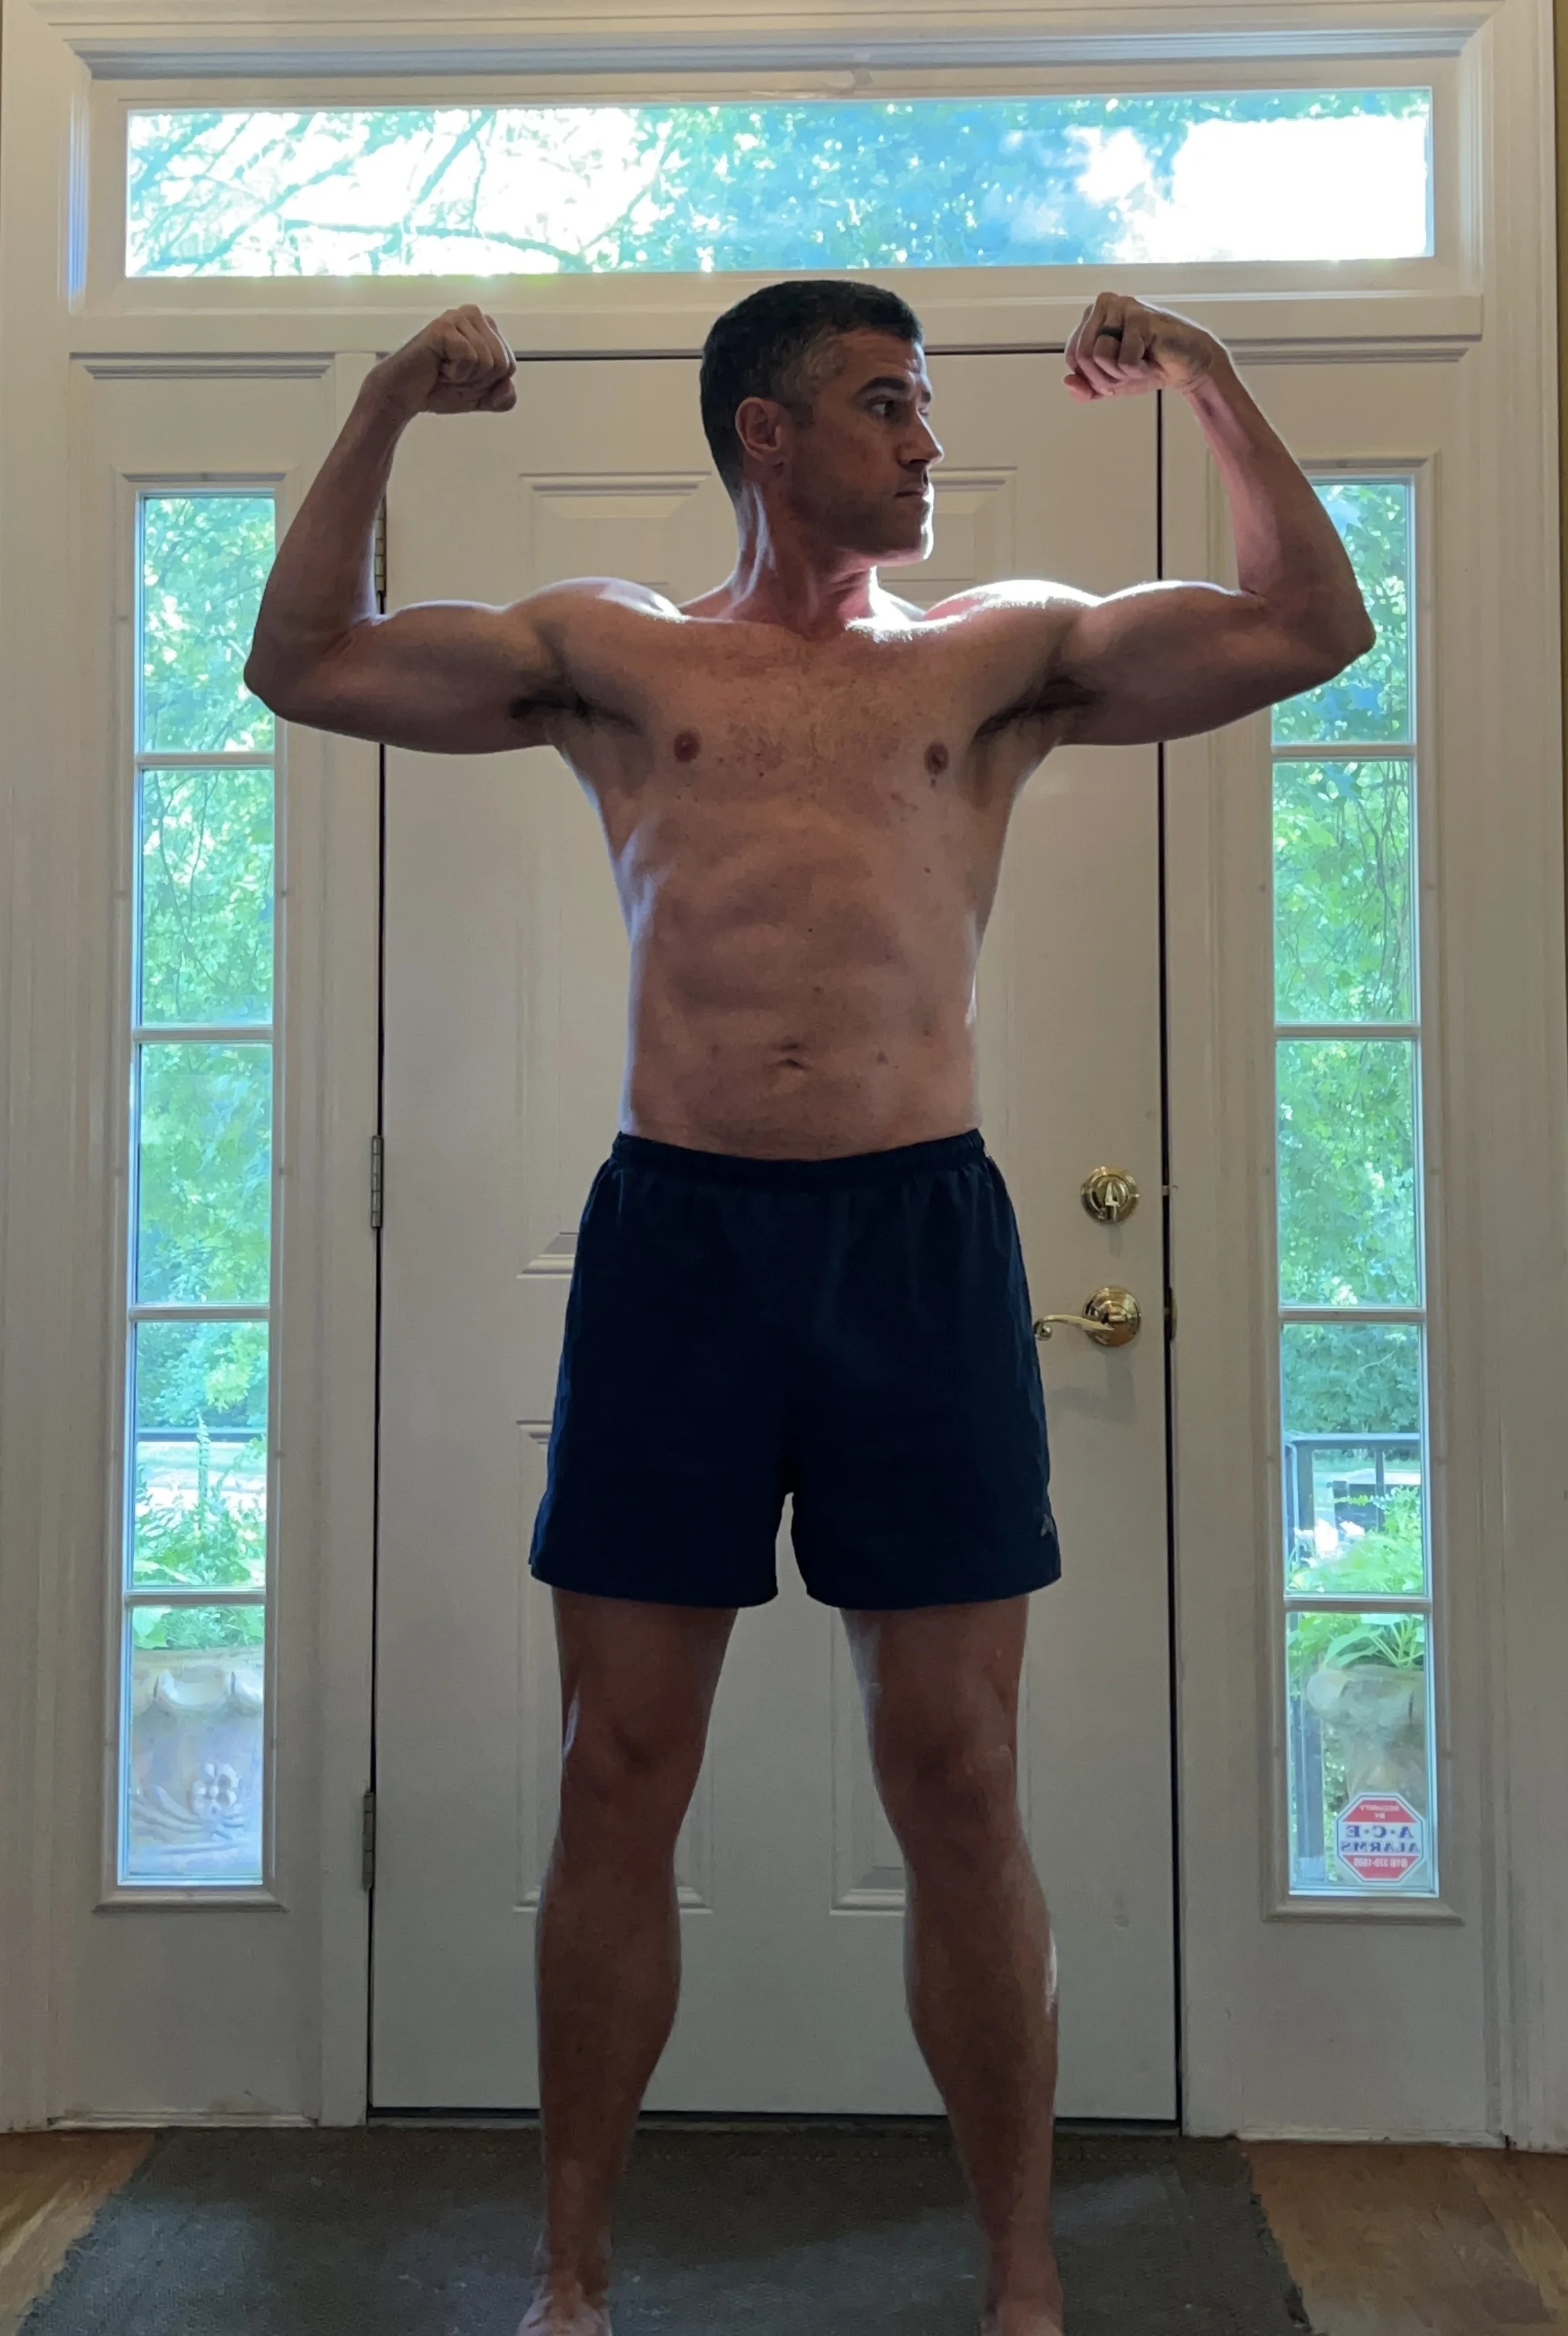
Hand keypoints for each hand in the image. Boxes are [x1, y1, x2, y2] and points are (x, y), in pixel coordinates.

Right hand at [367, 304, 517, 420]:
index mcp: (486, 327)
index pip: (509, 365)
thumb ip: (504, 398)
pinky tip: (438, 365)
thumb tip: (508, 387)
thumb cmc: (440, 388)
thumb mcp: (481, 398)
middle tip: (452, 375)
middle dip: (478, 381)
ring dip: (464, 377)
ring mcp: (457, 318)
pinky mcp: (443, 327)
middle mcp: (474, 315)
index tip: (465, 378)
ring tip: (444, 369)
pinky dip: (455, 372)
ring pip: (487, 361)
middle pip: (501, 364)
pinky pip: (468, 358)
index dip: (488, 383)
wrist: (405, 394)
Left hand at [1063, 294, 1223, 401]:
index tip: (1115, 372)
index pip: (1073, 356)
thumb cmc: (1148, 366)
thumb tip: (1068, 382)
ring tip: (1141, 361)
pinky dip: (1139, 369)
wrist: (1185, 365)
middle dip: (1105, 376)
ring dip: (1122, 373)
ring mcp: (1122, 307)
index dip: (1091, 376)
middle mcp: (1104, 304)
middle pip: (1083, 356)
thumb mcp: (1110, 383)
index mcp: (1092, 315)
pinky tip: (1153, 357)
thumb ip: (1086, 388)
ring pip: (1100, 356)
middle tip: (1129, 369)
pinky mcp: (1140, 318)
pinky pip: (1124, 360)